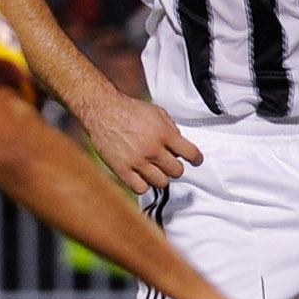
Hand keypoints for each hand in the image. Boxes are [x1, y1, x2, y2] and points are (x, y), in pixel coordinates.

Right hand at [82, 89, 204, 192]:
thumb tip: (180, 145)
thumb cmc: (128, 110)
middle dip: (175, 167)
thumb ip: (172, 130)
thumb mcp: (158, 113)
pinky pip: (140, 188)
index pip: (191, 154)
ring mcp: (136, 161)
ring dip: (161, 177)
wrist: (102, 110)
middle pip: (177, 171)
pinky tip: (142, 176)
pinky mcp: (121, 169)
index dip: (196, 159)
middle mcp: (152, 149)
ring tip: (155, 169)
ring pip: (161, 182)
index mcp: (164, 134)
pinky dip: (143, 184)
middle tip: (169, 162)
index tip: (195, 161)